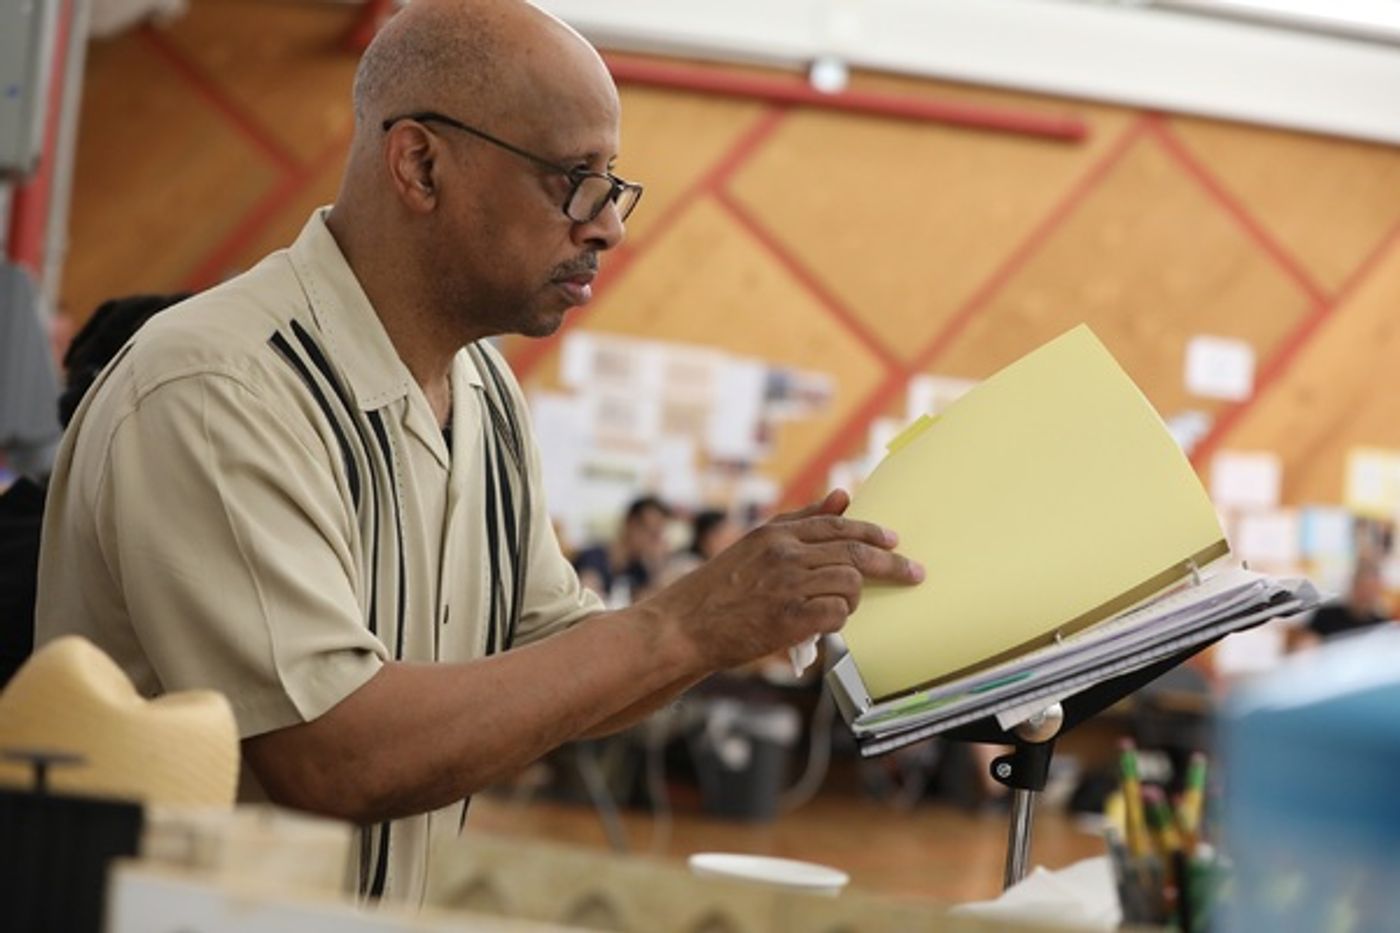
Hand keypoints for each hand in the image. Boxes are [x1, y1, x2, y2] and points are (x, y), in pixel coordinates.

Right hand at [644, 490, 923, 670]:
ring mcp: (788, 586)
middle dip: (892, 564)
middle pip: (854, 552)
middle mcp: (785, 554)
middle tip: (914, 573)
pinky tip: (826, 623)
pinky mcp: (790, 619)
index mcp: (776, 533)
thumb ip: (801, 520)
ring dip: (853, 598)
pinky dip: (839, 620)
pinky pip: (837, 615)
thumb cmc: (720, 588)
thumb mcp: (756, 544)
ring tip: (839, 607)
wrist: (685, 626)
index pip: (838, 525)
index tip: (894, 541)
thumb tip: (843, 494)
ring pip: (850, 584)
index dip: (872, 532)